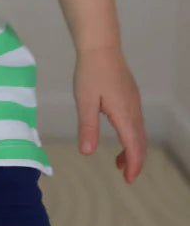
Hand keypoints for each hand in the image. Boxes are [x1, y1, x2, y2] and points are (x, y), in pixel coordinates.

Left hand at [73, 45, 146, 183]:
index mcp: (124, 114)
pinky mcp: (130, 94)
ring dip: (132, 148)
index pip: (134, 146)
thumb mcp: (85, 101)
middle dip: (135, 160)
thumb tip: (87, 152)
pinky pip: (136, 121)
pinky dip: (131, 135)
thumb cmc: (91, 72)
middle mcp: (134, 109)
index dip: (133, 165)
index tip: (128, 180)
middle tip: (126, 175)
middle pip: (140, 142)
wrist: (100, 46)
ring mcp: (134, 101)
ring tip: (119, 161)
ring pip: (139, 131)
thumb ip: (87, 127)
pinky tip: (120, 133)